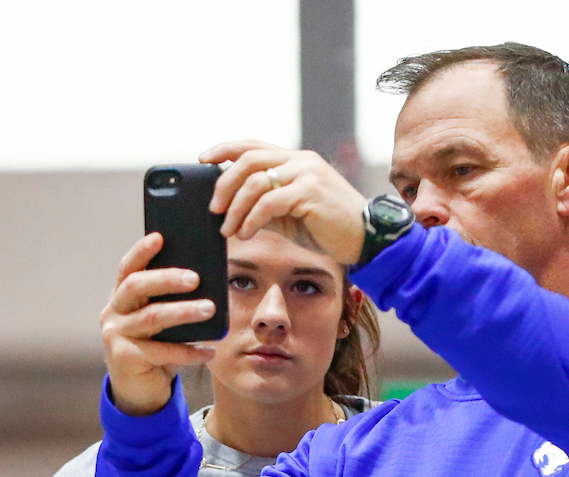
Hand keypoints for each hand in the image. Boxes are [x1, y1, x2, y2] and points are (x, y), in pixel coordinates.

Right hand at [100, 234, 217, 414]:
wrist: (140, 392)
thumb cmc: (154, 351)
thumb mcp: (161, 325)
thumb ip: (170, 305)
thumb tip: (204, 283)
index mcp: (121, 298)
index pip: (128, 268)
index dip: (142, 251)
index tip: (160, 237)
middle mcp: (113, 313)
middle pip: (137, 287)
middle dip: (167, 279)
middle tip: (195, 278)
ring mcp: (116, 335)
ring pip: (152, 318)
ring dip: (184, 312)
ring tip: (210, 309)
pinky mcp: (125, 358)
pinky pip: (162, 351)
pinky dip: (189, 351)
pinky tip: (209, 351)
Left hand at [200, 140, 365, 265]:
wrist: (364, 239)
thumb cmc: (329, 228)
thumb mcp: (290, 216)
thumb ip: (265, 207)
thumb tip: (233, 211)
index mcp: (295, 160)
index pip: (253, 145)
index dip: (225, 149)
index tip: (203, 159)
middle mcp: (300, 161)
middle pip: (248, 160)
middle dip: (224, 185)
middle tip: (214, 209)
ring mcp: (306, 174)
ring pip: (256, 181)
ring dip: (235, 208)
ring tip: (228, 229)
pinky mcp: (309, 192)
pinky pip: (269, 202)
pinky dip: (251, 219)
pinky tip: (245, 234)